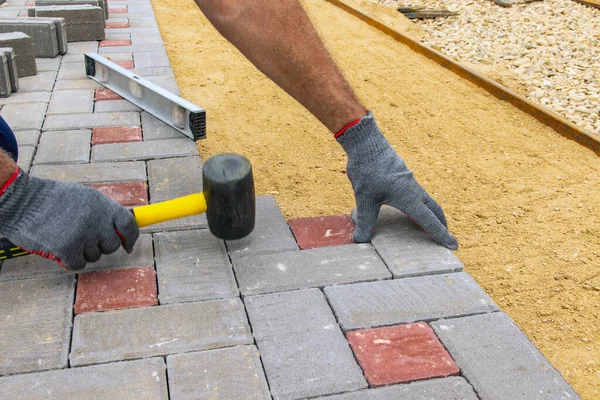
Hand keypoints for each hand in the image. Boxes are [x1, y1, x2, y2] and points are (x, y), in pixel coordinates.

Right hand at [0, 169, 138, 269]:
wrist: (23, 201)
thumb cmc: (53, 199)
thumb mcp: (85, 197)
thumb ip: (104, 211)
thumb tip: (121, 227)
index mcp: (103, 205)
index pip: (129, 225)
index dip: (131, 237)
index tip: (128, 245)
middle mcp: (97, 220)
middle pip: (112, 245)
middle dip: (102, 246)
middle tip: (85, 239)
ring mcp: (83, 235)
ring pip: (95, 256)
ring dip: (83, 251)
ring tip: (66, 235)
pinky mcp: (68, 249)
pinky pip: (78, 264)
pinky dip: (69, 260)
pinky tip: (59, 247)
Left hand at [337, 112, 457, 249]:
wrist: (366, 144)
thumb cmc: (368, 171)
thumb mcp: (365, 199)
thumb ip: (366, 221)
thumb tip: (360, 241)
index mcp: (409, 198)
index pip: (430, 221)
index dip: (441, 235)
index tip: (454, 245)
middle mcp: (414, 190)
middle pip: (435, 210)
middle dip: (441, 224)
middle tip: (445, 237)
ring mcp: (409, 181)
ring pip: (427, 200)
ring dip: (432, 213)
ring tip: (428, 224)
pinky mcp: (402, 176)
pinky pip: (417, 193)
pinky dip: (420, 204)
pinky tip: (409, 206)